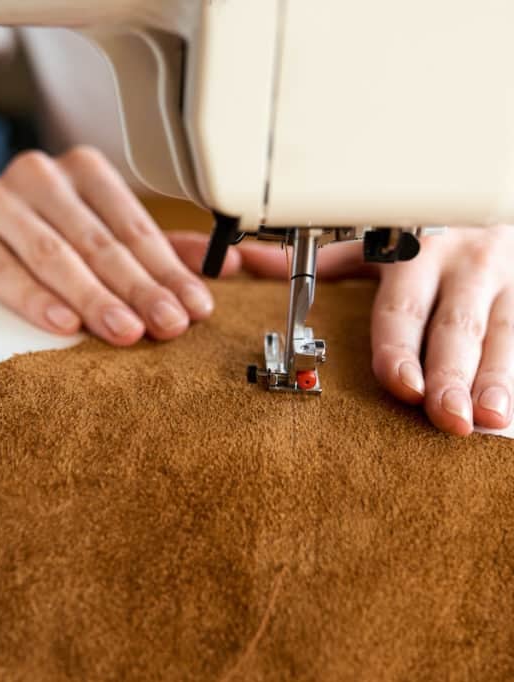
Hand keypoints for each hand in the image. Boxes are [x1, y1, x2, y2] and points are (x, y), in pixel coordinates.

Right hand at [0, 146, 238, 344]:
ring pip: (53, 252)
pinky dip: (32, 296)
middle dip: (138, 287)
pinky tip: (62, 323)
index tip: (195, 307)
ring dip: (93, 296)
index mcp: (85, 172)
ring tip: (125, 331)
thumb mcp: (110, 242)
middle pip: (99, 240)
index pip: (134, 226)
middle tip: (169, 325)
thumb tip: (246, 266)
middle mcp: (41, 176)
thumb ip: (170, 255)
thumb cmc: (46, 239)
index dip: (168, 269)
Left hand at [237, 228, 513, 435]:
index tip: (401, 384)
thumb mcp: (380, 236)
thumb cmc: (430, 228)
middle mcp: (465, 265)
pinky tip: (513, 406)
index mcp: (417, 253)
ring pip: (506, 332)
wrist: (496, 199)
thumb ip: (330, 260)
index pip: (402, 308)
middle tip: (447, 417)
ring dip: (498, 378)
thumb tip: (256, 263)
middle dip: (452, 374)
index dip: (400, 347)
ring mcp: (510, 278)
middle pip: (456, 327)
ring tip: (490, 418)